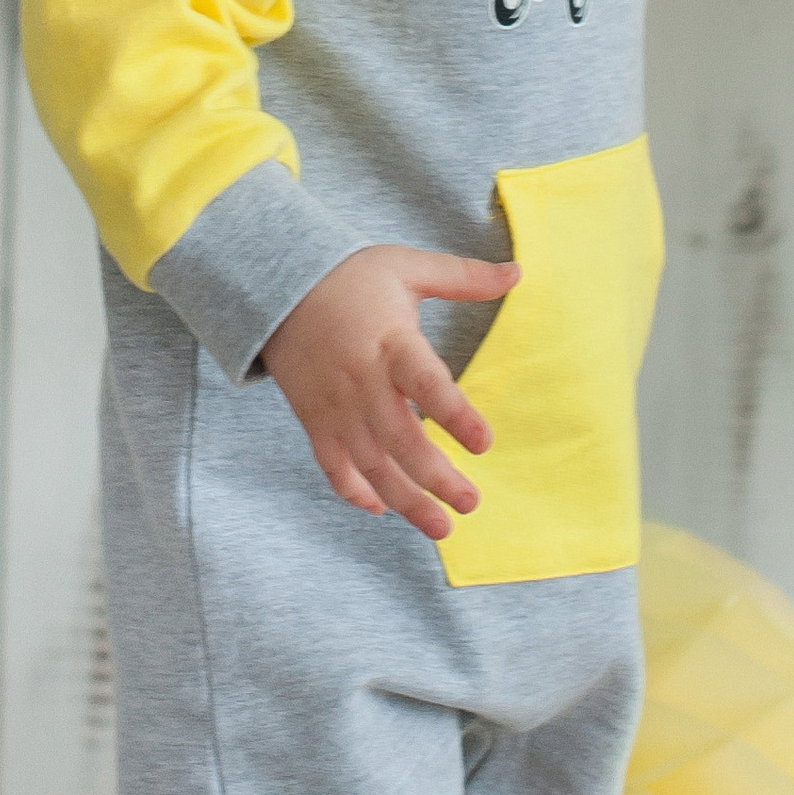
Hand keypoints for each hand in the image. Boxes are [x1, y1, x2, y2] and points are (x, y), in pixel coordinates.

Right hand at [261, 243, 519, 541]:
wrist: (275, 288)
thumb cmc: (350, 276)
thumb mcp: (406, 267)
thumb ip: (463, 277)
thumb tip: (518, 272)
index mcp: (391, 343)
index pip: (426, 383)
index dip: (455, 415)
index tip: (484, 444)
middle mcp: (362, 382)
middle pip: (400, 439)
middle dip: (435, 477)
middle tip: (470, 503)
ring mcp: (335, 407)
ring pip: (370, 463)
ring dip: (405, 499)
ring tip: (440, 527)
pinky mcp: (314, 420)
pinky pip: (332, 465)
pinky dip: (353, 491)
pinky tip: (381, 509)